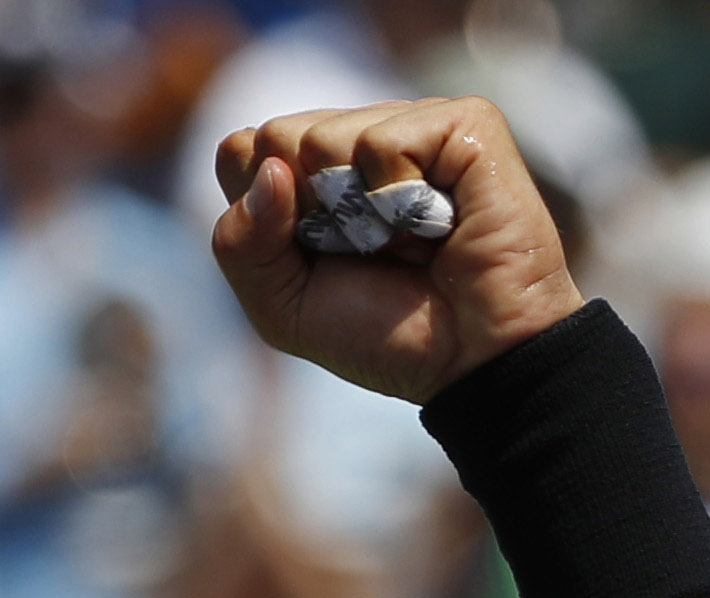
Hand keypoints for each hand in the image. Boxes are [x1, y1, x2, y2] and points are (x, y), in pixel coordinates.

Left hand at [211, 98, 581, 403]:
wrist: (470, 361)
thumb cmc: (383, 335)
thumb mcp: (282, 308)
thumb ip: (240, 244)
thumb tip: (269, 166)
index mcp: (311, 176)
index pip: (239, 153)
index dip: (260, 213)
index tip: (311, 256)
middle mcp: (358, 140)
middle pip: (273, 136)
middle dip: (304, 211)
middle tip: (364, 248)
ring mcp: (411, 126)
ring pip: (321, 136)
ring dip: (356, 208)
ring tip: (408, 237)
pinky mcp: (464, 124)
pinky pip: (384, 137)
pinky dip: (399, 191)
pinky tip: (439, 218)